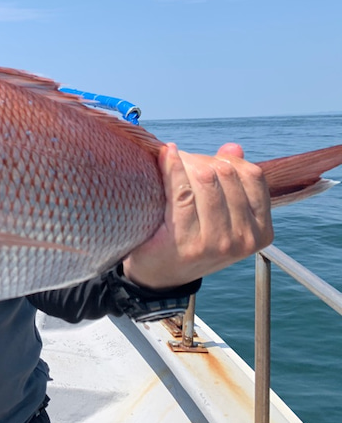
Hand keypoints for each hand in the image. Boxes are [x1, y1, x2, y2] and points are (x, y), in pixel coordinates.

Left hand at [122, 142, 273, 289]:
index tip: (206, 160)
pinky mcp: (186, 240)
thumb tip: (233, 148)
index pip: (252, 176)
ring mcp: (216, 242)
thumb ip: (232, 183)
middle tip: (183, 161)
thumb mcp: (221, 216)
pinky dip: (172, 167)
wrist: (159, 274)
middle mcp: (243, 239)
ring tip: (172, 161)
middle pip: (225, 174)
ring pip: (205, 179)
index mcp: (262, 231)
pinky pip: (181, 191)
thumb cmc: (191, 239)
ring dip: (186, 162)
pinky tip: (166, 155)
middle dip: (202, 160)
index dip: (226, 160)